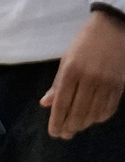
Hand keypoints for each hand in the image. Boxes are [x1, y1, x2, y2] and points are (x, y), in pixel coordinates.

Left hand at [41, 10, 124, 138]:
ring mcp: (107, 83)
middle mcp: (89, 78)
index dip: (57, 120)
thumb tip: (45, 104)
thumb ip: (57, 84)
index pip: (62, 101)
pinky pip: (109, 108)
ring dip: (83, 124)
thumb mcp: (66, 60)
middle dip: (69, 126)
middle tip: (63, 135)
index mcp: (71, 70)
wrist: (111, 29)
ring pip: (94, 113)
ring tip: (75, 128)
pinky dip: (99, 117)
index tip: (53, 132)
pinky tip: (92, 119)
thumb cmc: (83, 43)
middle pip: (78, 111)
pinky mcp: (119, 85)